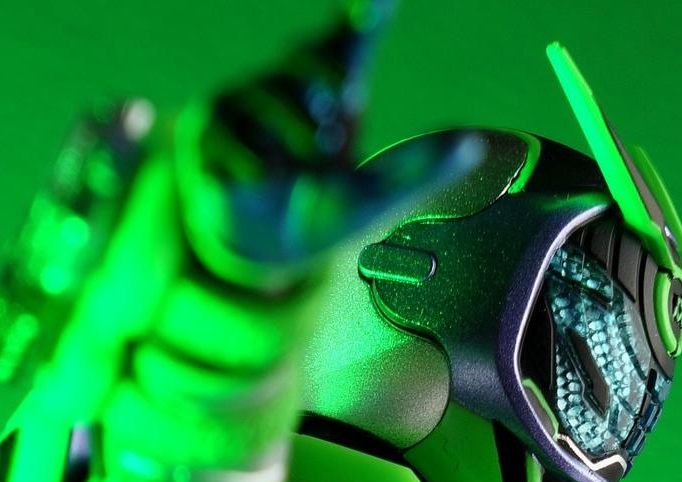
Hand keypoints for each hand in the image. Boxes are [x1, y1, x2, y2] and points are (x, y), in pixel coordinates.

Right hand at [176, 2, 479, 283]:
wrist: (264, 255)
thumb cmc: (322, 216)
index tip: (378, 1)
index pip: (345, 39)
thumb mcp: (375, 196)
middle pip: (308, 70)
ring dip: (290, 143)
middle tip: (330, 139)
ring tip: (295, 172)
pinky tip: (263, 180)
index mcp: (328, 89)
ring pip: (269, 102)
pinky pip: (232, 136)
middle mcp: (284, 85)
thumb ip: (421, 167)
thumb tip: (474, 144)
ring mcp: (241, 102)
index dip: (361, 18)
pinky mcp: (207, 131)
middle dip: (323, 108)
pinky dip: (254, 165)